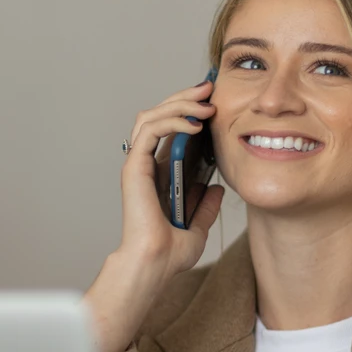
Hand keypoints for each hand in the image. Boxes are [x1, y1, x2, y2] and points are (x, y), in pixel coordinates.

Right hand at [119, 78, 223, 279]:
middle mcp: (146, 164)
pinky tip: (195, 123)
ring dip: (180, 103)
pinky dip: (172, 120)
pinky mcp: (135, 166)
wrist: (157, 264)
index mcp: (159, 174)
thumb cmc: (170, 253)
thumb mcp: (198, 226)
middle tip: (210, 87)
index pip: (170, 129)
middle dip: (185, 96)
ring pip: (152, 115)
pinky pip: (150, 129)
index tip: (214, 102)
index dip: (189, 111)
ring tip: (206, 103)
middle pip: (160, 115)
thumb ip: (206, 207)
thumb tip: (216, 189)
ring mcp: (138, 163)